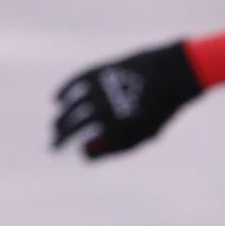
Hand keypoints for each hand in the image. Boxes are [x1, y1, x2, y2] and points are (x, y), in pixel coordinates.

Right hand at [52, 42, 201, 159]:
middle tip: (53, 145)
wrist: (171, 73)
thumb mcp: (142, 134)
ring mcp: (102, 89)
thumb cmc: (157, 110)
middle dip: (61, 138)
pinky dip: (64, 92)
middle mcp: (108, 109)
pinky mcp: (100, 71)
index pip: (90, 147)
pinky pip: (76, 83)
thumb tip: (83, 153)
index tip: (74, 154)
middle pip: (75, 126)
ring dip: (61, 118)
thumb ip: (115, 146)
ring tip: (55, 127)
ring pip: (72, 107)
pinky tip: (57, 100)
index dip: (80, 152)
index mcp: (121, 129)